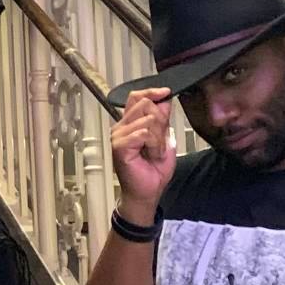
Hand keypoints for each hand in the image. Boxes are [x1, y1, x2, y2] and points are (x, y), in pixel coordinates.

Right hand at [109, 87, 175, 213]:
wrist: (148, 192)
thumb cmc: (153, 169)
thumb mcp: (164, 139)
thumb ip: (163, 120)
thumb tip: (165, 100)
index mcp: (129, 123)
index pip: (136, 97)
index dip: (151, 91)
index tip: (166, 92)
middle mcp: (120, 126)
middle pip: (145, 104)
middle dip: (161, 121)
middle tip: (160, 142)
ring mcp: (118, 136)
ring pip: (148, 119)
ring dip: (159, 137)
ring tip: (155, 152)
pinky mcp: (119, 146)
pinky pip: (144, 133)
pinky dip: (155, 145)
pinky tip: (152, 155)